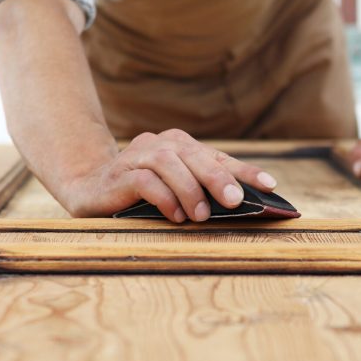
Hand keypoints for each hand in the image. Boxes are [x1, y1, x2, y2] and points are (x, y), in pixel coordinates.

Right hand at [62, 129, 278, 220]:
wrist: (88, 190)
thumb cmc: (141, 194)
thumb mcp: (175, 192)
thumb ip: (201, 193)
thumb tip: (242, 207)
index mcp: (179, 146)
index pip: (218, 156)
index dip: (245, 170)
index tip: (271, 186)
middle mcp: (159, 144)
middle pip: (194, 154)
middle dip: (218, 177)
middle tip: (235, 201)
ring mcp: (136, 156)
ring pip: (168, 163)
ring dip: (189, 189)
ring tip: (201, 216)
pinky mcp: (118, 175)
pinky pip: (144, 180)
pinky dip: (163, 197)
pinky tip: (174, 216)